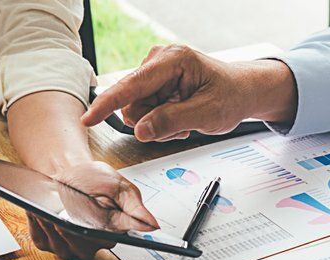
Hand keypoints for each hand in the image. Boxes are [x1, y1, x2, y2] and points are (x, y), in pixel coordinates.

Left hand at [28, 161, 157, 259]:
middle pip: (85, 248)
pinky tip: (40, 214)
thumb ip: (135, 208)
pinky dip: (39, 226)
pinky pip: (44, 240)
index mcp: (114, 231)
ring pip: (63, 247)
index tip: (100, 231)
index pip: (115, 244)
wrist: (67, 170)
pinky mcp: (50, 240)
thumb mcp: (119, 187)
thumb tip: (152, 226)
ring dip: (54, 228)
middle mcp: (93, 242)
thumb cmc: (93, 179)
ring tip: (51, 211)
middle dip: (75, 231)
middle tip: (68, 214)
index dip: (106, 239)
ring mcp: (71, 243)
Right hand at [82, 45, 298, 141]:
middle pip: (132, 103)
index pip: (132, 85)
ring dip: (158, 124)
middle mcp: (158, 60)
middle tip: (182, 125)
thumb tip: (140, 130)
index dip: (108, 104)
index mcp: (173, 60)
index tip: (88, 119)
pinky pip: (144, 111)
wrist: (241, 91)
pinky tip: (179, 116)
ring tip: (184, 120)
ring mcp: (154, 71)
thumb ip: (171, 121)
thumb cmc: (230, 96)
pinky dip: (160, 120)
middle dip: (152, 122)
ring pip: (137, 110)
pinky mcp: (154, 83)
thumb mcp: (206, 114)